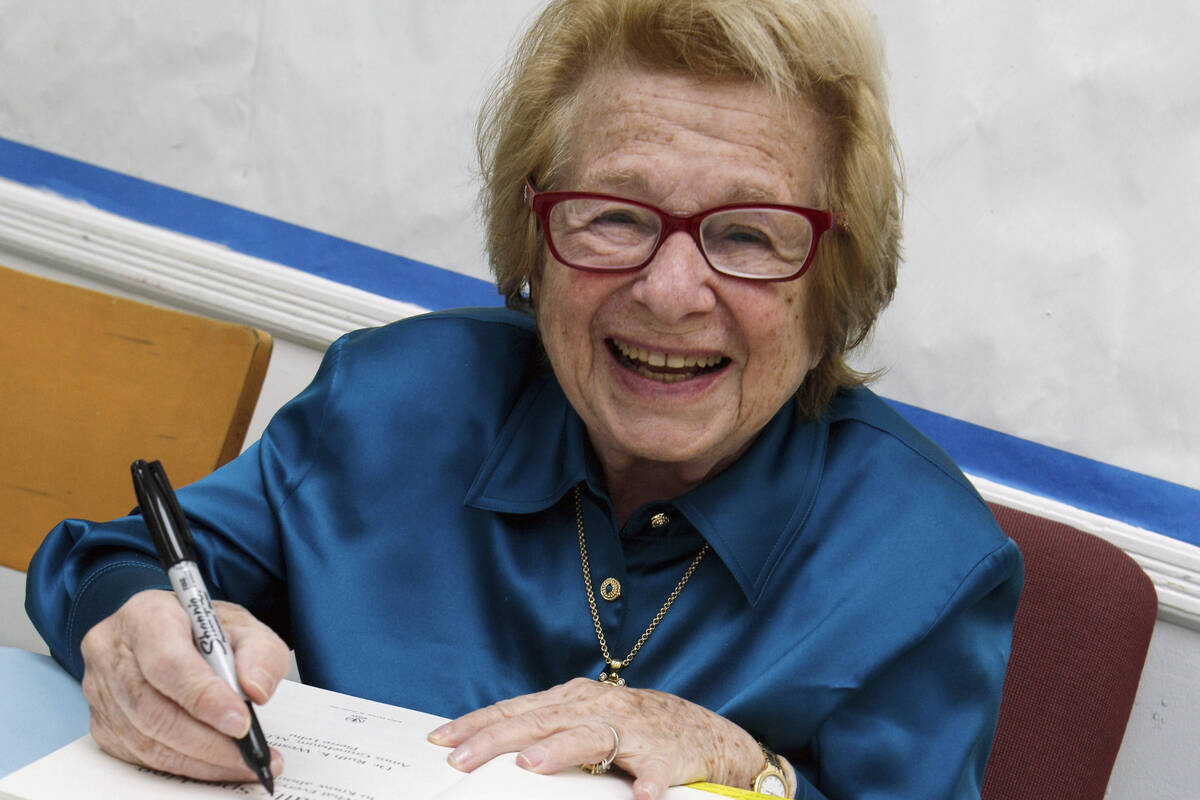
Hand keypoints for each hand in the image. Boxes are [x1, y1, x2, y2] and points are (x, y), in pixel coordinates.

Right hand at [79, 589, 288, 781]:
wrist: (171, 630)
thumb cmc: (202, 627)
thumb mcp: (242, 625)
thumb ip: (259, 652)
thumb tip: (256, 691)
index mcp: (145, 615)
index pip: (167, 661)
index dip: (203, 697)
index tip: (240, 722)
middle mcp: (112, 652)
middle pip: (153, 709)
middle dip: (207, 740)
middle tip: (248, 754)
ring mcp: (101, 691)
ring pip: (145, 739)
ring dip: (198, 760)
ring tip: (241, 764)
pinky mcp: (102, 724)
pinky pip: (139, 755)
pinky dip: (182, 766)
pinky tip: (214, 765)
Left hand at [427, 677, 762, 799]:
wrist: (701, 732)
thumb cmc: (634, 727)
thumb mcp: (584, 719)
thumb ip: (544, 728)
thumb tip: (490, 746)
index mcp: (572, 700)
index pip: (515, 710)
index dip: (477, 724)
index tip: (440, 740)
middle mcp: (596, 708)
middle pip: (538, 722)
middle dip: (496, 739)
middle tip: (461, 757)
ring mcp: (630, 730)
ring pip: (589, 737)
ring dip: (560, 751)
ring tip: (530, 765)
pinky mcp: (663, 755)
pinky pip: (653, 770)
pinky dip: (647, 781)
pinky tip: (642, 795)